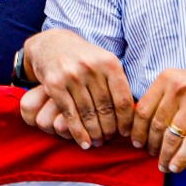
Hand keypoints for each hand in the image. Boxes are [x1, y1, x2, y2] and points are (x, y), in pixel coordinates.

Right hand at [17, 29, 133, 148]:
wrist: (51, 43)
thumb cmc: (83, 57)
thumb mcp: (104, 61)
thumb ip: (117, 83)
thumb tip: (135, 114)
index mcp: (109, 62)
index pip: (123, 99)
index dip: (126, 121)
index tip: (127, 134)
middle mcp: (91, 67)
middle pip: (106, 109)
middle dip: (109, 129)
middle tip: (109, 139)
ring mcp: (72, 76)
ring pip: (88, 113)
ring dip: (94, 133)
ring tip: (98, 142)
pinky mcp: (54, 84)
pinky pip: (70, 114)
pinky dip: (78, 132)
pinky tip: (84, 142)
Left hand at [133, 66, 185, 172]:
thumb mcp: (185, 82)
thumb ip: (164, 96)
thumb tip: (140, 122)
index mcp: (168, 78)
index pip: (143, 110)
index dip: (137, 130)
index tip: (136, 143)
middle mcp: (179, 87)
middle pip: (156, 125)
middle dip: (151, 145)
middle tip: (151, 156)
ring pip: (172, 136)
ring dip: (165, 156)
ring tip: (163, 166)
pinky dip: (181, 158)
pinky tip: (176, 168)